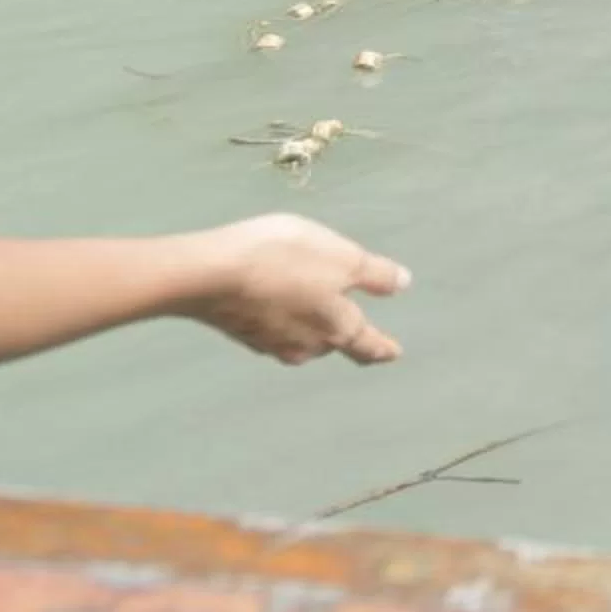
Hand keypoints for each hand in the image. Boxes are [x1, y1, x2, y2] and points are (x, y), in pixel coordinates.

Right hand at [177, 214, 409, 365]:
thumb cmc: (283, 259)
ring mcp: (269, 342)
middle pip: (331, 341)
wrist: (208, 274)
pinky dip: (276, 316)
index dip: (382, 347)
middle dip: (340, 331)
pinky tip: (268, 300)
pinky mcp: (239, 332)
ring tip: (307, 305)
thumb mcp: (341, 256)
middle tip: (345, 317)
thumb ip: (374, 274)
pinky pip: (269, 327)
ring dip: (306, 324)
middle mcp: (306, 344)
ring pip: (299, 338)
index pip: (367, 344)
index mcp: (337, 328)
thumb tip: (402, 284)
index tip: (393, 354)